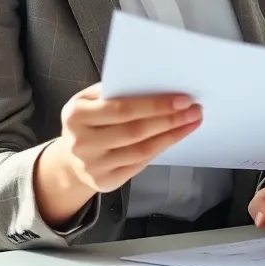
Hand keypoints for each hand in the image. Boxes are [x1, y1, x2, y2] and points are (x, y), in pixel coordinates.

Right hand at [35, 84, 202, 225]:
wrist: (70, 159)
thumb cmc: (87, 121)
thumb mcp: (88, 100)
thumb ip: (114, 91)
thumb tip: (155, 83)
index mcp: (76, 115)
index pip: (122, 109)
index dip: (155, 105)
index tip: (182, 99)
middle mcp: (82, 142)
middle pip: (134, 131)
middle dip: (169, 120)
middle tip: (194, 110)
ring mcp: (93, 165)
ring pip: (141, 150)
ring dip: (171, 135)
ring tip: (191, 122)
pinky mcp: (105, 182)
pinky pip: (139, 164)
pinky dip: (160, 148)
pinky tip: (175, 137)